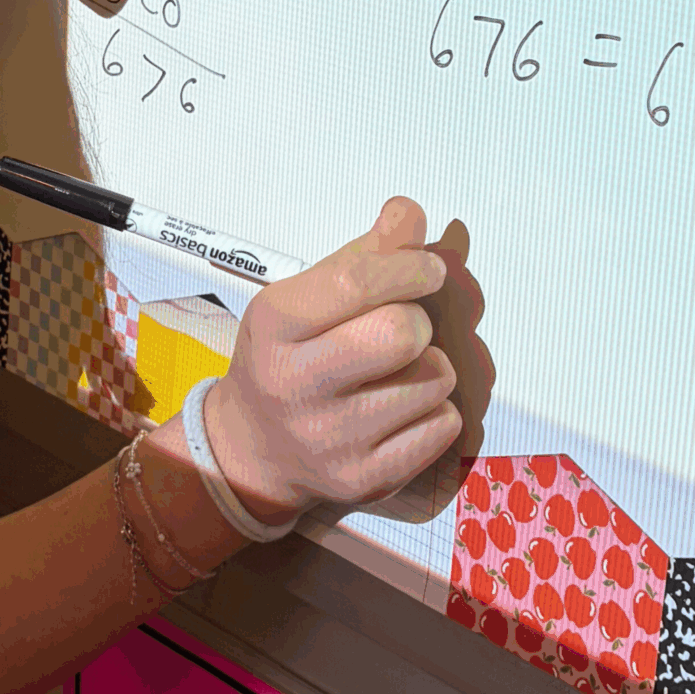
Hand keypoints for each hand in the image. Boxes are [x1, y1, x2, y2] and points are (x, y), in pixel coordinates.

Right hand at [201, 197, 491, 524]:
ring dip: (432, 365)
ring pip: (432, 380)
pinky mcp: (365, 479)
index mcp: (274, 327)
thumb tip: (410, 214)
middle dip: (419, 320)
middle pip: (399, 334)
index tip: (428, 267)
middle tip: (407, 325)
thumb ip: (359, 255)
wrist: (252, 450)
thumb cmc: (283, 359)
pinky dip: (437, 409)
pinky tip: (406, 406)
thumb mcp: (299, 299)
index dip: (407, 266)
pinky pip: (442, 427)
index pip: (354, 282)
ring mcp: (332, 440)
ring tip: (402, 369)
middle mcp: (296, 385)